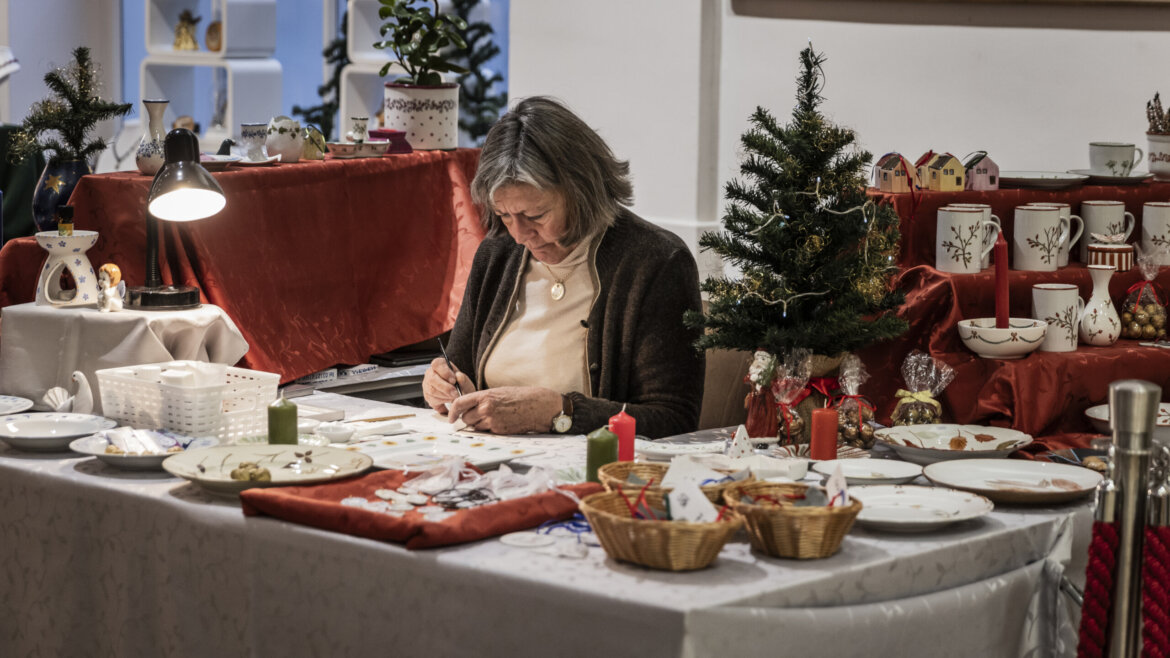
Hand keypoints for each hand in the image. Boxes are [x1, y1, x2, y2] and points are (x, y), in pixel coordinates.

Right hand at [422, 357, 474, 412]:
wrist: (460, 397)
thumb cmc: (462, 386)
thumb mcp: (465, 381)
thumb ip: (463, 379)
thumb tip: (458, 376)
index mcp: (440, 365)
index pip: (436, 364)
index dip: (444, 372)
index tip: (454, 380)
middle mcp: (430, 373)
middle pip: (432, 379)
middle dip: (445, 388)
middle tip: (456, 393)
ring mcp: (427, 385)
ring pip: (432, 391)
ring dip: (445, 396)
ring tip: (455, 397)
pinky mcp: (427, 396)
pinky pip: (432, 400)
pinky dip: (443, 402)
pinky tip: (450, 401)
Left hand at [446, 386, 562, 434]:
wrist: (538, 406)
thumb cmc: (519, 397)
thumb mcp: (498, 392)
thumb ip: (482, 399)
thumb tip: (467, 408)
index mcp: (485, 396)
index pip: (459, 403)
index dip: (452, 412)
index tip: (451, 417)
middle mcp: (486, 408)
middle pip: (466, 418)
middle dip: (469, 418)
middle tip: (479, 415)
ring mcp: (492, 421)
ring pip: (475, 427)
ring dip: (479, 424)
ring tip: (493, 417)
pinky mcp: (499, 431)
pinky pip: (486, 432)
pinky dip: (489, 429)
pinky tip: (500, 422)